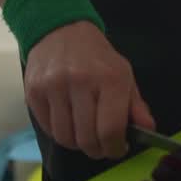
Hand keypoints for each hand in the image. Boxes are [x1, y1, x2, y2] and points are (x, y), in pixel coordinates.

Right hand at [23, 21, 154, 158]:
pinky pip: (48, 129)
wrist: (61, 30)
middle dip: (97, 149)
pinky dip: (60, 132)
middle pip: (87, 139)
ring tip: (84, 133)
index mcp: (109, 78)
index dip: (115, 148)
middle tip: (101, 146)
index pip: (110, 129)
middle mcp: (80, 81)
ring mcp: (53, 86)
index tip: (117, 149)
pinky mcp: (34, 92)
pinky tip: (68, 121)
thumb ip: (136, 105)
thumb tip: (147, 130)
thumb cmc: (96, 57)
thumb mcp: (123, 74)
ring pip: (65, 138)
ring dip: (77, 143)